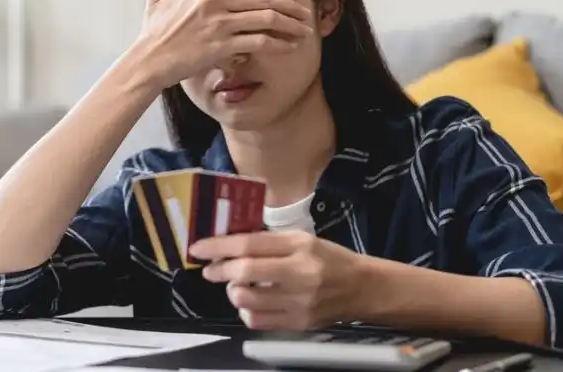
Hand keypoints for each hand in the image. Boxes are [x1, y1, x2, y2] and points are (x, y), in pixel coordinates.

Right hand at [130, 0, 314, 89]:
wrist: (149, 60)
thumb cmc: (153, 32)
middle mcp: (214, 2)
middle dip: (288, 4)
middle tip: (303, 11)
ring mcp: (220, 24)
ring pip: (266, 18)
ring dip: (290, 24)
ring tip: (303, 30)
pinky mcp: (223, 46)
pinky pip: (260, 41)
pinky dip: (279, 43)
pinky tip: (288, 46)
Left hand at [189, 230, 364, 330]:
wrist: (362, 288)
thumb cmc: (330, 258)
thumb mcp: (302, 240)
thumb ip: (269, 242)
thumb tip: (230, 244)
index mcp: (300, 247)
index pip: (250, 245)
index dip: (219, 246)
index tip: (199, 248)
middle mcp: (300, 274)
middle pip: (245, 273)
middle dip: (220, 270)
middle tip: (210, 270)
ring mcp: (299, 302)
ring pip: (246, 299)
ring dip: (232, 291)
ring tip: (237, 285)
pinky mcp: (298, 323)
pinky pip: (257, 320)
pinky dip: (246, 310)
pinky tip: (251, 302)